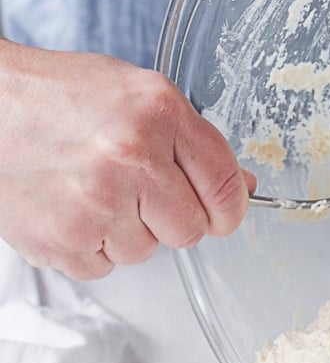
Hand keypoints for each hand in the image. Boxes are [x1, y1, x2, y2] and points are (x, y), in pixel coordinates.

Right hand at [0, 40, 253, 279]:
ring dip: (125, 230)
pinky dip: (90, 245)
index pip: (225, 185)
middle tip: (134, 189)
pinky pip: (105, 266)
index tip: (221, 214)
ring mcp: (97, 204)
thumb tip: (241, 188)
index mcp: (158, 113)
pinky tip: (69, 207)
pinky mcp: (65, 241)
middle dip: (169, 217)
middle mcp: (132, 158)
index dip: (229, 208)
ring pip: (146, 252)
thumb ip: (193, 142)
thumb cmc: (56, 98)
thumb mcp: (136, 96)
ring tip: (89, 189)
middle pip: (190, 230)